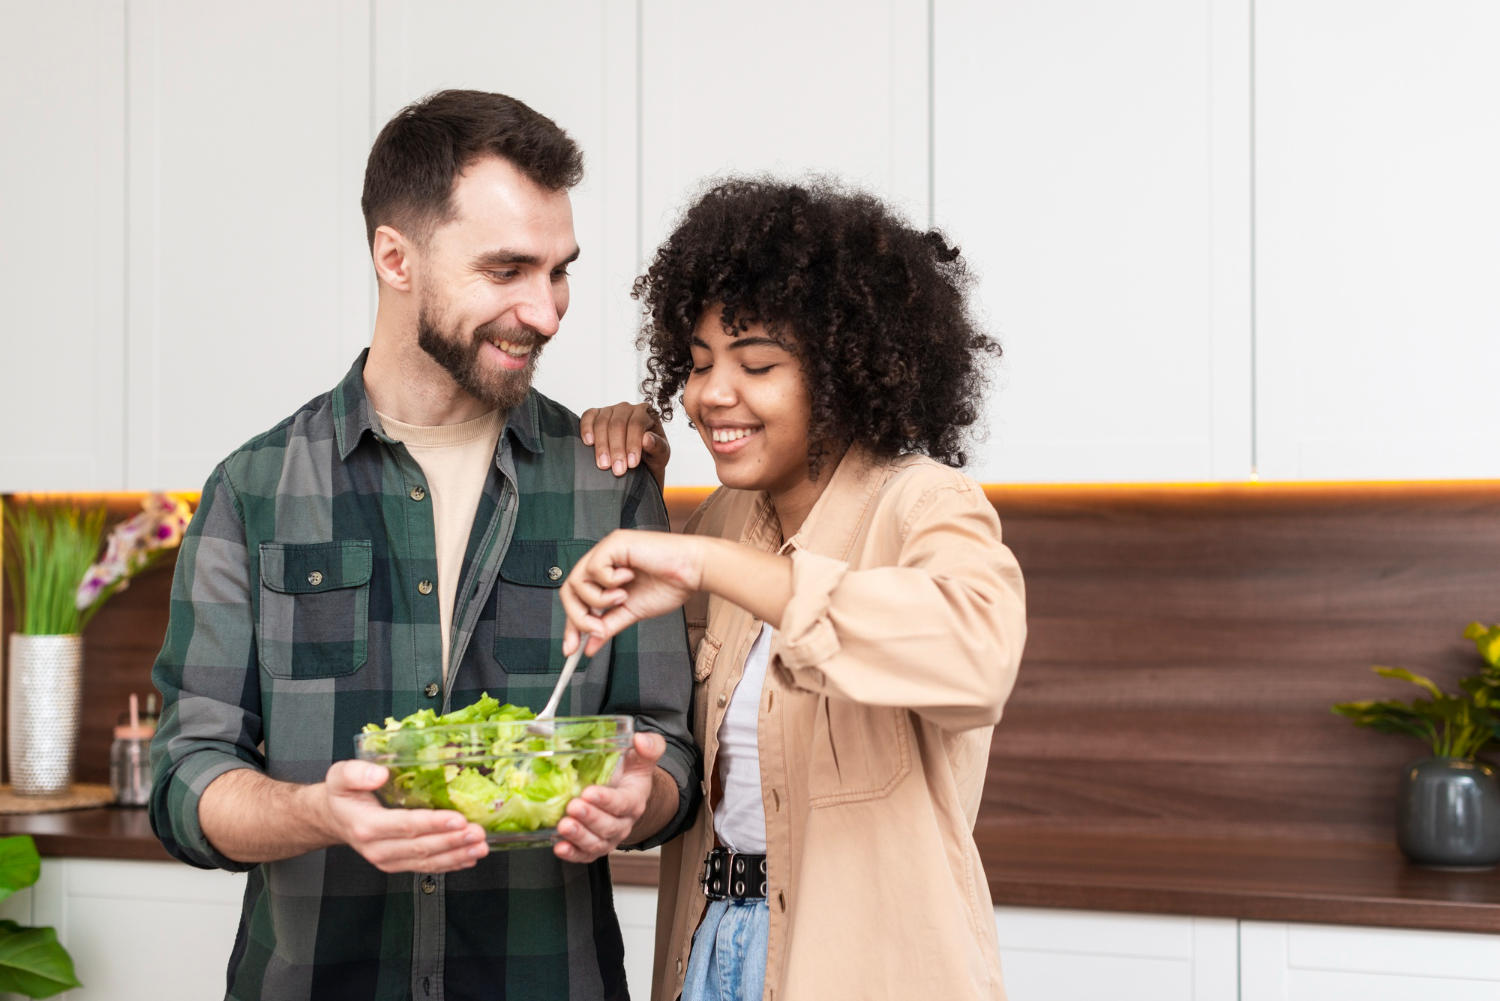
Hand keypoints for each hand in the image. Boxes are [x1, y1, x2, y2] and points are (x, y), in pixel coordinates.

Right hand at [320, 759, 488, 872]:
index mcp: (366, 825)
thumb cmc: (342, 795)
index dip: (433, 824)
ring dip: (457, 855)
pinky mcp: (398, 864)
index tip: (458, 819)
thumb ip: (356, 773)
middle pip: (421, 847)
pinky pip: (427, 867)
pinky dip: (451, 864)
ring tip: (480, 846)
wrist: (334, 818)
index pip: (405, 826)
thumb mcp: (340, 776)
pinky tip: (469, 857)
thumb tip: (379, 773)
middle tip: (478, 832)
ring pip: (427, 861)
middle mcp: (377, 848)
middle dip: (453, 841)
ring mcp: (389, 860)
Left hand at [553, 732, 665, 863]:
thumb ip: (648, 747)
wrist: (625, 794)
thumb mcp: (640, 758)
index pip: (623, 803)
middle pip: (609, 826)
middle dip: (590, 818)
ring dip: (579, 836)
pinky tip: (559, 847)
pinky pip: (584, 855)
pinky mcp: (593, 847)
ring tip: (564, 826)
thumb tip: (641, 740)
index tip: (589, 792)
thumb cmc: (628, 775)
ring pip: (597, 843)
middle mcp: (623, 823)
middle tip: (573, 807)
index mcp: (634, 799)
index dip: (606, 800)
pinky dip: (571, 854)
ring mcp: (608, 837)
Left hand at [559, 529, 705, 655]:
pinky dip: (609, 581)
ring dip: (599, 599)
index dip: (572, 624)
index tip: (572, 649)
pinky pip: (594, 568)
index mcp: (605, 575)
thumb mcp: (631, 612)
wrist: (692, 573)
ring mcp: (606, 550)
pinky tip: (628, 578)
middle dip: (578, 617)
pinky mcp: (613, 543)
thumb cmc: (670, 585)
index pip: (577, 599)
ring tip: (623, 597)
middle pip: (569, 591)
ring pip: (577, 582)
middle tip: (596, 630)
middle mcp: (602, 560)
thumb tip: (590, 647)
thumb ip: (609, 626)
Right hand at [579, 402, 669, 487]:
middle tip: (618, 470)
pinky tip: (588, 442)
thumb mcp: (661, 455)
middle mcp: (627, 408)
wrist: (637, 462)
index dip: (633, 444)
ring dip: (602, 445)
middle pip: (617, 424)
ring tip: (604, 465)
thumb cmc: (651, 456)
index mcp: (646, 413)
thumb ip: (658, 446)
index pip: (637, 425)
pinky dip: (586, 428)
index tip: (632, 464)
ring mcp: (610, 410)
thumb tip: (647, 439)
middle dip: (617, 449)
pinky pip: (588, 417)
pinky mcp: (595, 414)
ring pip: (602, 423)